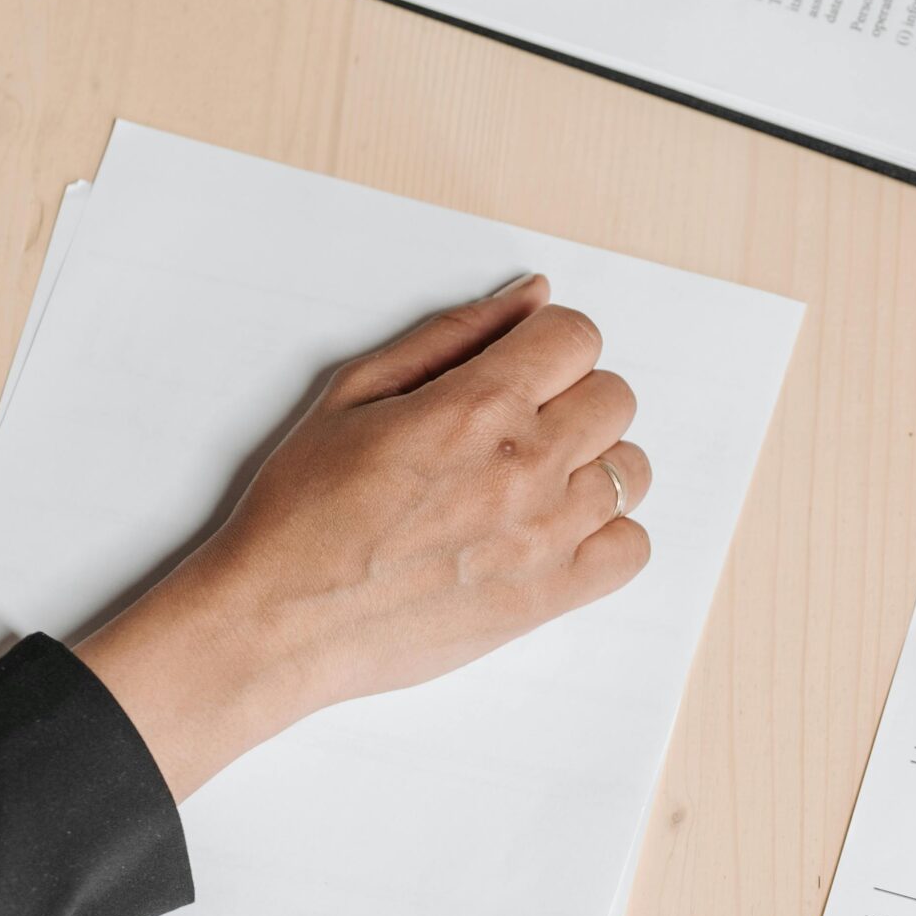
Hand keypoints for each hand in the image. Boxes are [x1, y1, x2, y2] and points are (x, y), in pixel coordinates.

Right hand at [76, 274, 651, 797]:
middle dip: (572, 397)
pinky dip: (606, 535)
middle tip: (517, 426)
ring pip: (632, 470)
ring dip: (591, 465)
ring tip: (531, 483)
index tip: (521, 367)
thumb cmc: (303, 509)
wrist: (281, 619)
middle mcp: (526, 467)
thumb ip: (452, 335)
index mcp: (478, 407)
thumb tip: (530, 296)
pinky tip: (553, 532)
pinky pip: (634, 548)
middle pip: (615, 398)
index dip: (549, 344)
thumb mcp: (356, 392)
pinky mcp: (550, 596)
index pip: (578, 337)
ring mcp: (547, 536)